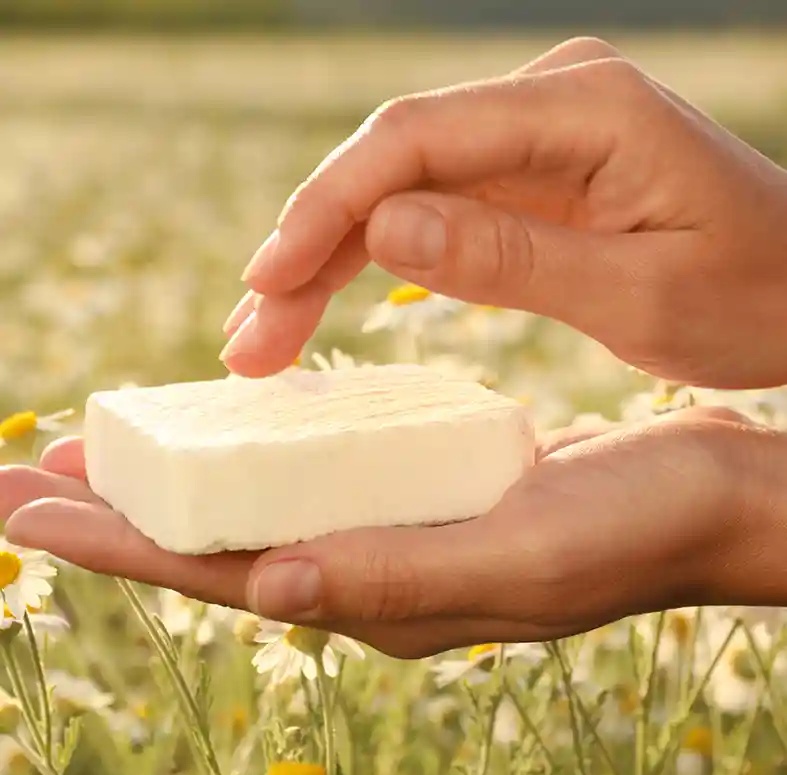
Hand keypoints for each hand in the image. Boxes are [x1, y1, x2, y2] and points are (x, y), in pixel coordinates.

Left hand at [3, 406, 785, 657]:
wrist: (702, 495)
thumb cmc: (634, 526)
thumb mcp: (522, 557)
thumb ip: (397, 580)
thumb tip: (268, 592)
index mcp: (386, 594)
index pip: (220, 575)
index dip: (121, 543)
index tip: (26, 509)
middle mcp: (377, 572)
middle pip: (219, 545)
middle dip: (122, 513)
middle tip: (32, 477)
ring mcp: (396, 533)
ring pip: (260, 508)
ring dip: (182, 480)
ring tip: (113, 448)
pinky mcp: (420, 493)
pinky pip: (315, 479)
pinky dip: (258, 454)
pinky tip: (233, 429)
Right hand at [220, 36, 786, 389]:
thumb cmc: (751, 297)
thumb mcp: (637, 295)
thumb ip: (510, 255)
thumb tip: (384, 229)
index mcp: (584, 111)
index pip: (416, 138)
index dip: (329, 206)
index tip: (267, 279)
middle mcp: (546, 106)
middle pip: (392, 163)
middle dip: (308, 246)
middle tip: (247, 332)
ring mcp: (531, 141)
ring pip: (398, 190)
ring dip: (324, 259)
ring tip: (263, 329)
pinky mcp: (524, 180)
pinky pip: (429, 211)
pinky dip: (371, 260)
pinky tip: (319, 298)